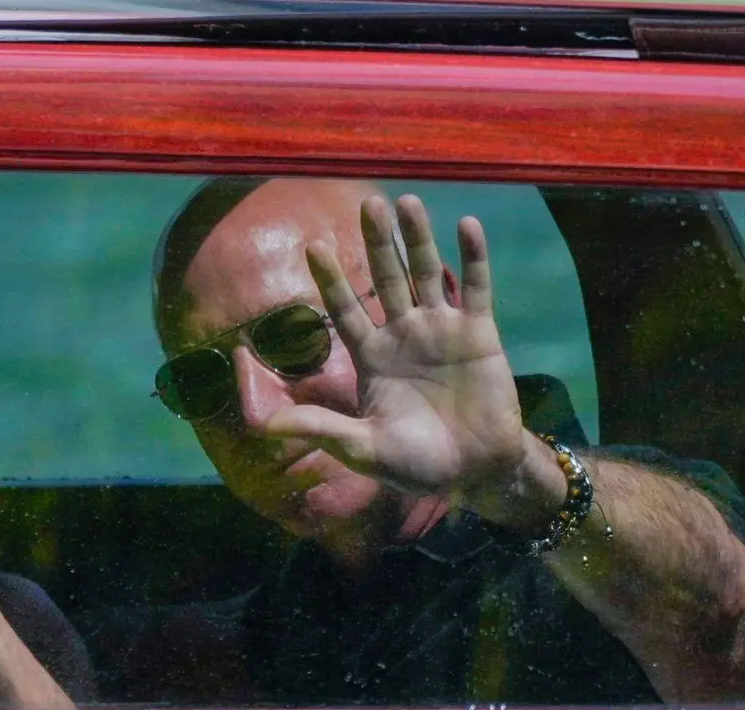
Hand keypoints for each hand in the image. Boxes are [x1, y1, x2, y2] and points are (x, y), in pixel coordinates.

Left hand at [266, 195, 543, 504]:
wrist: (475, 472)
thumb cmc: (417, 465)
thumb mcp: (364, 449)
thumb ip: (322, 428)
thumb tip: (265, 428)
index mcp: (372, 357)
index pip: (345, 310)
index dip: (331, 280)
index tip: (313, 246)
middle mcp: (404, 335)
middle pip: (386, 279)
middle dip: (376, 243)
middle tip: (367, 204)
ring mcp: (442, 330)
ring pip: (427, 273)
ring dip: (418, 239)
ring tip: (406, 201)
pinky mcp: (479, 334)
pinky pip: (476, 288)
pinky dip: (473, 257)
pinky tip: (466, 225)